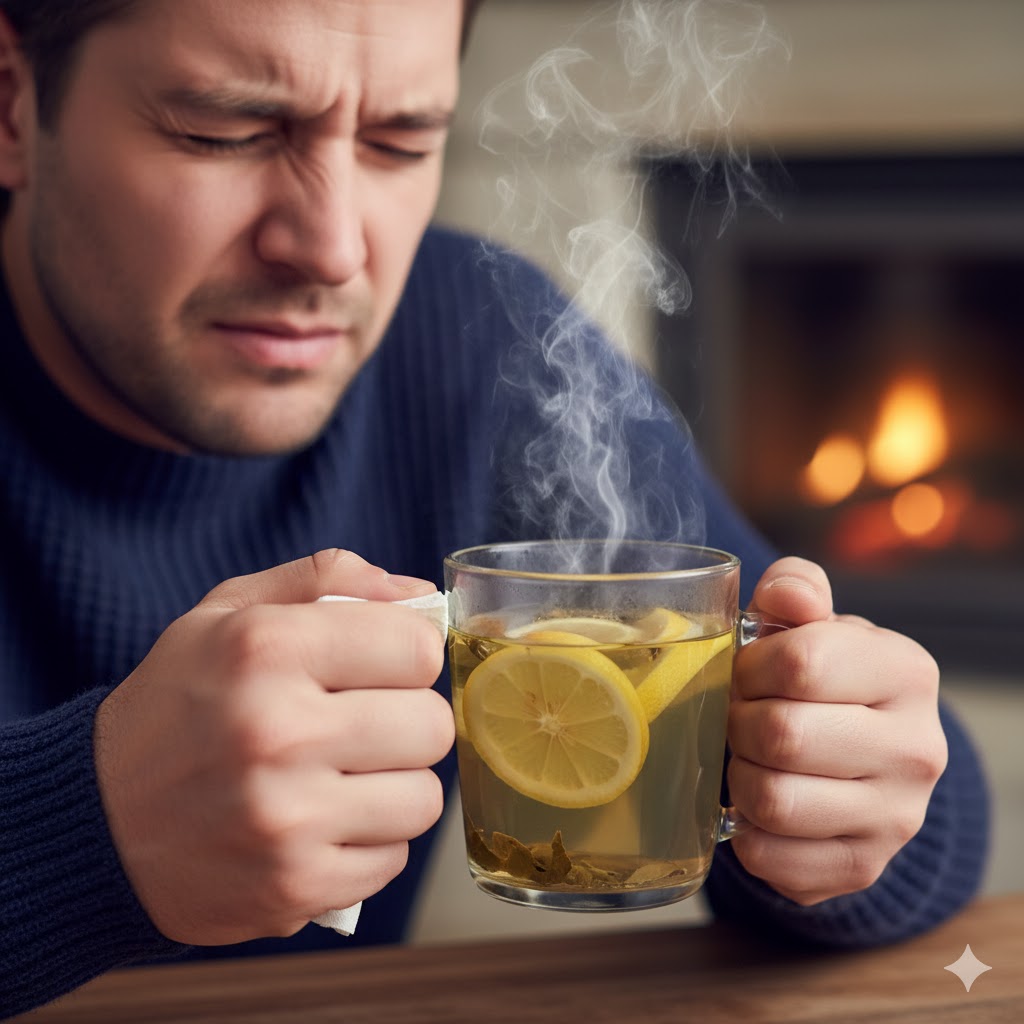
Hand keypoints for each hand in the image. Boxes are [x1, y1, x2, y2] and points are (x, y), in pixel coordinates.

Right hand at [94, 549, 453, 944]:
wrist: (95, 822)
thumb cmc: (176, 704)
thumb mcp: (228, 613)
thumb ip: (327, 580)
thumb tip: (419, 595)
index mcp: (266, 649)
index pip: (418, 648)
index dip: (408, 656)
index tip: (381, 667)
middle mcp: (277, 732)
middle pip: (432, 725)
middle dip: (408, 721)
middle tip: (363, 724)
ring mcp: (286, 818)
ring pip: (424, 799)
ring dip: (395, 787)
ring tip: (343, 776)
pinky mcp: (293, 888)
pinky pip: (393, 861)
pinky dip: (369, 843)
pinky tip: (322, 824)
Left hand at [726, 557, 946, 905]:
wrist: (860, 754)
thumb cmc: (820, 678)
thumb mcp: (811, 623)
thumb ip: (794, 590)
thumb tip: (784, 595)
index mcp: (906, 671)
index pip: (800, 664)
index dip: (750, 667)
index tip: (747, 673)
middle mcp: (917, 749)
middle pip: (782, 736)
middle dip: (738, 722)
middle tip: (739, 717)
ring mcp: (896, 817)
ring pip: (772, 800)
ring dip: (739, 776)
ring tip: (749, 759)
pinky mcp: (863, 868)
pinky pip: (768, 857)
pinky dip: (745, 831)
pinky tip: (758, 806)